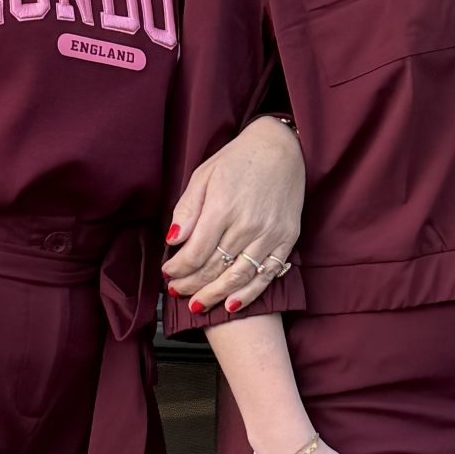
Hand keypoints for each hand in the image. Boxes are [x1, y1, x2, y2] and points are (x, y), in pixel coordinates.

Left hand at [165, 117, 302, 316]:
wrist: (280, 148)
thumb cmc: (238, 160)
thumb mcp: (203, 175)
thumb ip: (187, 209)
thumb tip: (173, 240)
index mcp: (222, 207)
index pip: (194, 253)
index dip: (177, 269)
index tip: (167, 273)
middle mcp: (247, 224)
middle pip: (213, 269)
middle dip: (190, 285)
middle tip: (176, 291)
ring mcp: (269, 234)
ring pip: (237, 277)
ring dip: (214, 295)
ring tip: (197, 305)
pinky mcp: (286, 239)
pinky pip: (266, 275)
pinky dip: (248, 295)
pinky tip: (230, 305)